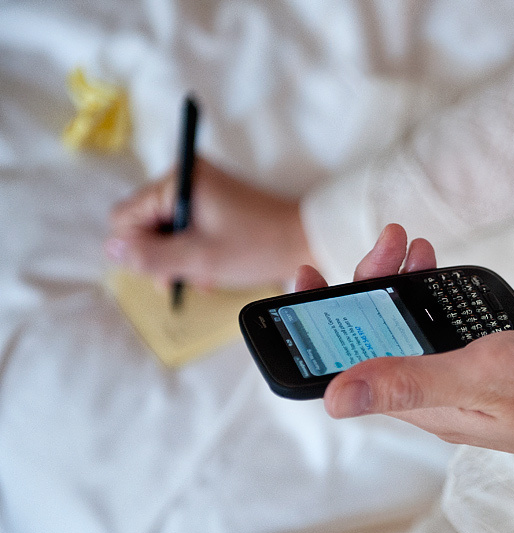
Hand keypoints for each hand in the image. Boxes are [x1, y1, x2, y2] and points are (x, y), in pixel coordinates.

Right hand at [105, 156, 311, 288]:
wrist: (306, 241)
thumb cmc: (257, 246)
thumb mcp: (199, 258)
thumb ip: (151, 256)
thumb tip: (111, 250)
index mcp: (180, 180)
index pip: (126, 217)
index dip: (139, 248)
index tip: (166, 267)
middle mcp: (187, 178)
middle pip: (144, 224)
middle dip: (161, 255)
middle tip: (184, 278)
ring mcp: (200, 190)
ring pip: (165, 231)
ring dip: (178, 258)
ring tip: (203, 276)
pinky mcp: (213, 203)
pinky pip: (186, 229)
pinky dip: (193, 251)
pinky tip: (210, 269)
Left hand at [296, 224, 513, 475]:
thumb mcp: (485, 379)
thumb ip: (409, 381)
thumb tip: (330, 399)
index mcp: (424, 407)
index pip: (347, 368)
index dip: (319, 322)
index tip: (305, 274)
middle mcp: (436, 399)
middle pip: (378, 340)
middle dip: (369, 284)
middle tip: (390, 238)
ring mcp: (465, 386)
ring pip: (411, 332)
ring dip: (400, 287)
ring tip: (411, 245)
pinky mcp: (493, 374)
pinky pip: (443, 333)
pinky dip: (434, 299)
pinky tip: (442, 276)